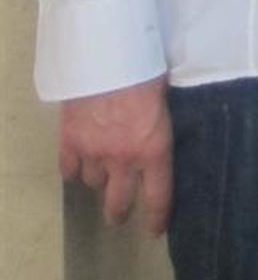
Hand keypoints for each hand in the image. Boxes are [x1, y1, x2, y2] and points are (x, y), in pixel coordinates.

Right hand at [58, 78, 171, 232]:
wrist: (108, 51)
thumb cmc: (146, 65)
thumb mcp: (165, 96)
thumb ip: (159, 121)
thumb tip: (158, 127)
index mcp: (154, 147)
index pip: (158, 196)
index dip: (157, 217)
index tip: (154, 229)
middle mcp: (124, 159)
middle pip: (118, 203)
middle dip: (119, 210)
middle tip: (119, 212)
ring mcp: (94, 153)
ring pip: (93, 182)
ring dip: (99, 176)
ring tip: (102, 166)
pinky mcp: (70, 141)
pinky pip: (69, 169)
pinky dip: (74, 167)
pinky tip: (78, 161)